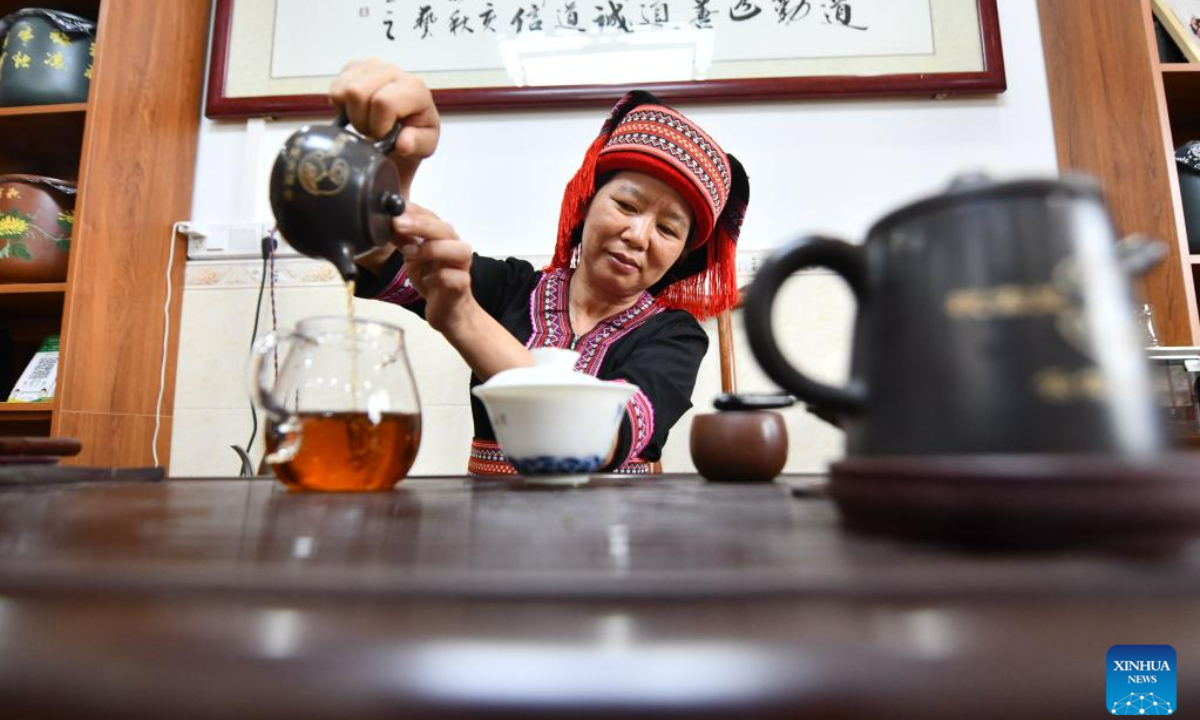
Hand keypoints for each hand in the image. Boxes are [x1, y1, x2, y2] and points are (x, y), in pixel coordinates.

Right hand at [328, 59, 439, 193]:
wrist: (405, 122)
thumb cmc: (415, 133)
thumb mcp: (424, 146)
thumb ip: (416, 144)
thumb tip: (404, 142)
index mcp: (415, 89)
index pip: (383, 102)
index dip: (377, 126)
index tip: (383, 136)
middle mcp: (394, 71)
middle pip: (358, 93)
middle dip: (361, 121)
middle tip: (372, 131)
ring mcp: (372, 66)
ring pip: (345, 90)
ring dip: (352, 114)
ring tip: (366, 121)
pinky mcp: (354, 67)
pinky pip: (335, 88)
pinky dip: (341, 106)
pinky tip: (357, 111)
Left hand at [393, 203, 477, 333]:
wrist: (448, 311)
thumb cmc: (432, 281)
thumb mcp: (412, 257)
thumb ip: (402, 239)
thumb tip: (384, 221)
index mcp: (443, 238)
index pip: (431, 216)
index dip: (413, 211)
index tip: (394, 207)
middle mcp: (455, 247)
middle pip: (445, 229)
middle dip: (420, 224)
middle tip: (398, 223)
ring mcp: (461, 267)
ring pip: (458, 250)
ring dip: (432, 248)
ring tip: (409, 254)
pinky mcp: (462, 286)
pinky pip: (455, 277)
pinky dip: (439, 277)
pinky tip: (426, 281)